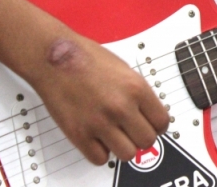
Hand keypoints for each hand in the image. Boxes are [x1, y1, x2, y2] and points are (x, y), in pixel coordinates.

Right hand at [28, 33, 169, 164]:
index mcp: (136, 88)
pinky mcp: (79, 134)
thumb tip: (148, 113)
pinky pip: (100, 158)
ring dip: (123, 147)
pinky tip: (97, 137)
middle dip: (141, 137)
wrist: (54, 58)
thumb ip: (138, 94)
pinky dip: (100, 152)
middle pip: (147, 141)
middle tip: (132, 130)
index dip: (157, 125)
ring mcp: (100, 123)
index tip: (150, 124)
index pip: (162, 122)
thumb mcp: (124, 69)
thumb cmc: (86, 58)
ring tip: (115, 135)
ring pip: (127, 154)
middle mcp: (121, 107)